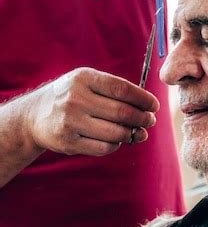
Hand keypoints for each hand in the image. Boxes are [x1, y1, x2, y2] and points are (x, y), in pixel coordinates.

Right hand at [26, 67, 158, 155]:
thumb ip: (113, 89)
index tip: (154, 105)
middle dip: (142, 118)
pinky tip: (119, 140)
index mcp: (83, 78)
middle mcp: (76, 99)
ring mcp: (71, 121)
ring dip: (133, 134)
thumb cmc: (71, 96)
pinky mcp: (69, 142)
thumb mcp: (86, 82)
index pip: (121, 89)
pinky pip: (104, 147)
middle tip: (150, 121)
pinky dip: (116, 145)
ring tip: (139, 132)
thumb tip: (147, 106)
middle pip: (122, 112)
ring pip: (115, 133)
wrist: (34, 115)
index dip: (143, 99)